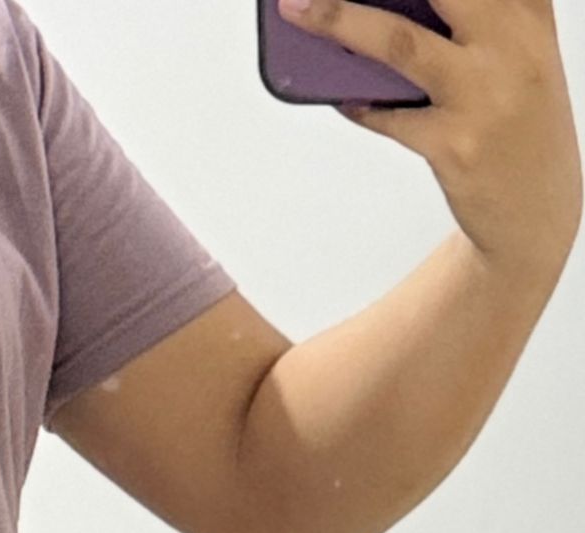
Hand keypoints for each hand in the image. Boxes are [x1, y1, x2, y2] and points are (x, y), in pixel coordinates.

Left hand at [278, 0, 581, 279]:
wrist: (539, 208)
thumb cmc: (515, 121)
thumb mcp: (515, 52)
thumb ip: (475, 17)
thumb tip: (382, 5)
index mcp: (527, 11)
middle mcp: (511, 43)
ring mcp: (483, 94)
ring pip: (401, 44)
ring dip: (341, 22)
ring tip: (297, 8)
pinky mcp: (455, 144)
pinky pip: (387, 116)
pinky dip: (358, 104)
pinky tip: (342, 96)